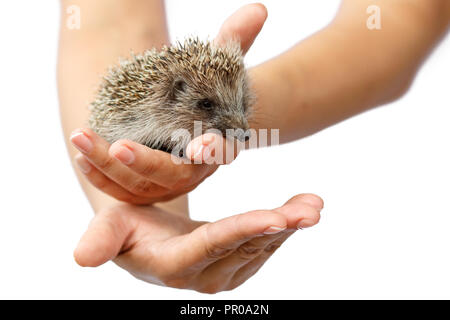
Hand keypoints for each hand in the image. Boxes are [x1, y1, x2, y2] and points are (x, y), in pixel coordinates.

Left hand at [70, 4, 267, 204]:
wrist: (190, 116)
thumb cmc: (206, 91)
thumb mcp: (220, 66)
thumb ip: (235, 42)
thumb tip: (258, 9)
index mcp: (221, 144)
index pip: (222, 151)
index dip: (214, 150)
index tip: (200, 146)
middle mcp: (195, 169)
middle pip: (173, 174)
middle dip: (147, 162)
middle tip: (120, 147)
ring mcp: (168, 181)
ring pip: (140, 186)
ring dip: (109, 167)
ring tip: (82, 138)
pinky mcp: (145, 184)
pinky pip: (122, 190)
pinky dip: (101, 176)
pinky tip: (81, 156)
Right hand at [74, 193, 322, 292]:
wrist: (146, 239)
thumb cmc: (128, 227)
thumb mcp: (110, 228)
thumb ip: (101, 240)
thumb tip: (81, 259)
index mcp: (174, 264)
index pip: (212, 245)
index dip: (242, 231)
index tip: (274, 217)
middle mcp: (204, 275)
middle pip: (246, 246)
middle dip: (280, 226)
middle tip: (312, 209)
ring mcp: (225, 272)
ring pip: (262, 245)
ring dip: (290, 224)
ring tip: (315, 203)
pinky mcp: (237, 264)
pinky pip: (265, 244)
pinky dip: (285, 225)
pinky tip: (304, 207)